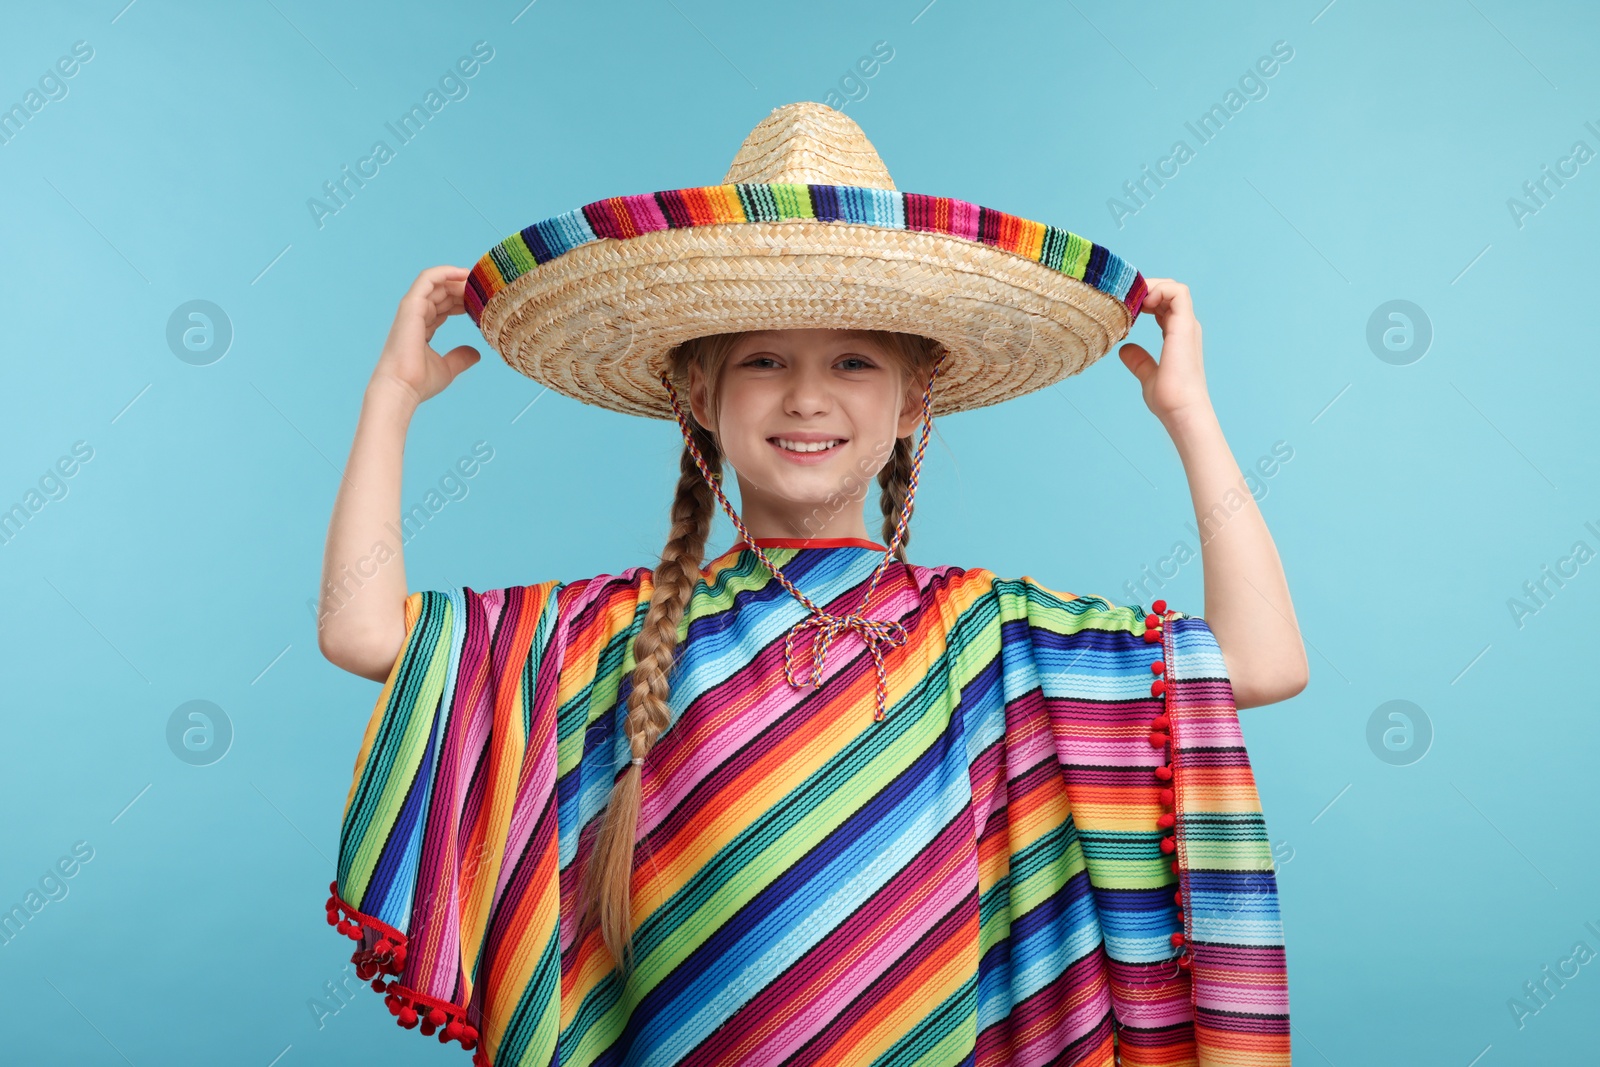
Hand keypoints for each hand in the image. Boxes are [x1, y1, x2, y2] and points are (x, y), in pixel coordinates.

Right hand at [370, 266, 482, 406]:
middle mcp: (416, 315)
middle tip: (485, 290)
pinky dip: (444, 272)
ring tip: (478, 281)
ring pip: (437, 285)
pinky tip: (463, 273)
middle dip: (464, 290)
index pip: (444, 306)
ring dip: (458, 281)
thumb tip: (476, 353)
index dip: (463, 300)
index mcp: (423, 327)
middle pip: (443, 293)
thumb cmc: (419, 382)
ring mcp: (412, 309)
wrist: (402, 388)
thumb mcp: (447, 368)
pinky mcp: (411, 306)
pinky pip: (427, 279)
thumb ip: (460, 357)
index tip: (483, 301)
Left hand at [1117, 277, 1211, 428]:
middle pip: (1167, 292)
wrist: (1181, 410)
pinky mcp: (1185, 325)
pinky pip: (1177, 293)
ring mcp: (1186, 324)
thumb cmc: (1168, 398)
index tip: (1122, 305)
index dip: (1143, 298)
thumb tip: (1124, 350)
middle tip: (1121, 297)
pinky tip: (1141, 302)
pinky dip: (1159, 289)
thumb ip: (1139, 361)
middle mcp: (1184, 326)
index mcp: (1177, 334)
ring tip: (1130, 298)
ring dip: (1150, 286)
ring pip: (1173, 288)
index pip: (1162, 304)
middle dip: (1144, 289)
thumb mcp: (1148, 375)